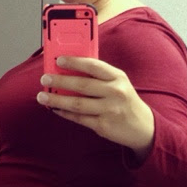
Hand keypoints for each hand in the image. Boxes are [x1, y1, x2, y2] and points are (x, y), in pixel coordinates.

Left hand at [36, 56, 154, 160]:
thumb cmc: (125, 101)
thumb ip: (98, 76)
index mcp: (118, 77)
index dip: (74, 61)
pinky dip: (65, 113)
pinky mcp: (103, 126)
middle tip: (45, 78)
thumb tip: (68, 70)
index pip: (93, 65)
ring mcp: (110, 110)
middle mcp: (115, 92)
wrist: (144, 127)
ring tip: (42, 97)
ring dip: (57, 100)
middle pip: (82, 85)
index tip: (58, 59)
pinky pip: (79, 118)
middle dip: (60, 81)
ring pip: (77, 104)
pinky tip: (55, 109)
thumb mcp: (119, 83)